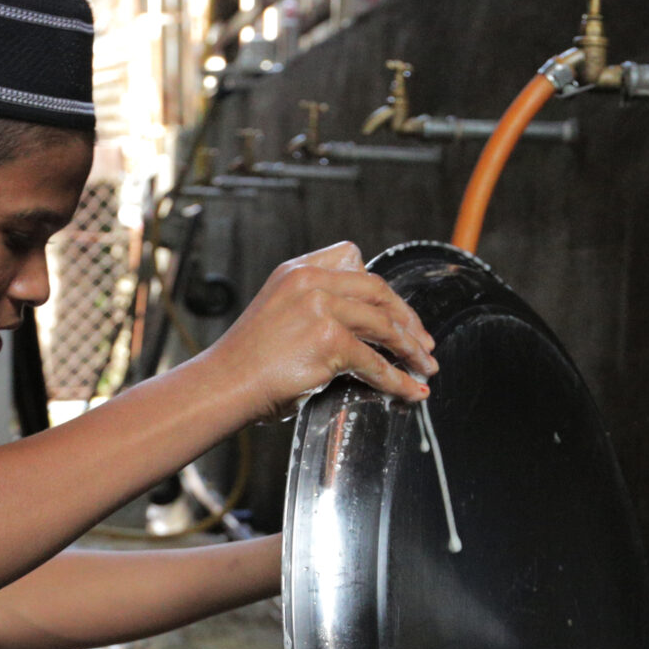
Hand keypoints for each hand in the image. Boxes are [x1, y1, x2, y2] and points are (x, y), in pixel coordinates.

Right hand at [201, 241, 435, 421]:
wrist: (222, 385)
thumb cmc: (247, 362)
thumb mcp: (278, 313)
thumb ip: (313, 308)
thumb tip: (358, 331)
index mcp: (297, 270)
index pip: (352, 257)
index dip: (379, 285)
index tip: (395, 308)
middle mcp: (310, 282)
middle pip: (377, 289)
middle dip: (407, 318)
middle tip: (423, 342)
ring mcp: (320, 308)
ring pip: (383, 324)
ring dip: (411, 349)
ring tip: (425, 367)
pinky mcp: (328, 340)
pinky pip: (375, 361)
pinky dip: (398, 380)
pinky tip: (410, 391)